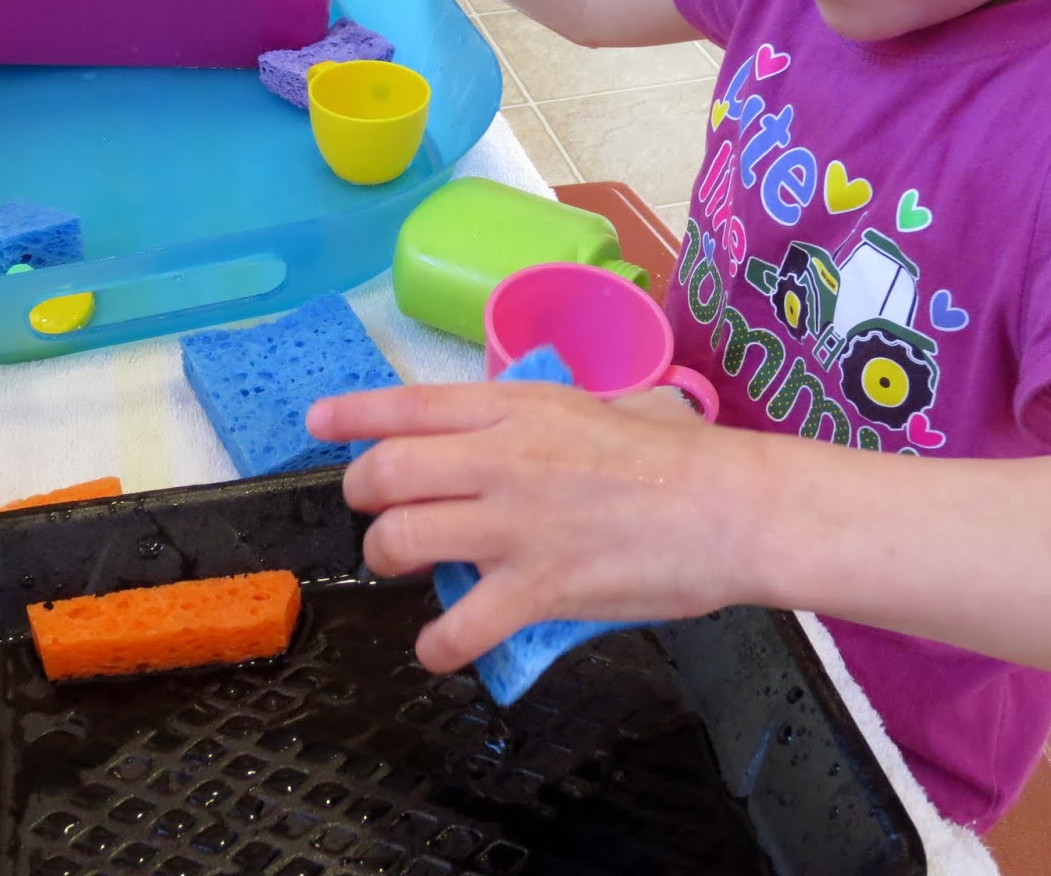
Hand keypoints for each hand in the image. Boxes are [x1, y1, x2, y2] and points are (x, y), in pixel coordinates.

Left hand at [308, 382, 755, 674]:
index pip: (412, 404)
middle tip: (378, 511)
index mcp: (520, 408)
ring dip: (388, 559)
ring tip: (405, 569)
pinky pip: (458, 625)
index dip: (354, 414)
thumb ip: (562, 414)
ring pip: (401, 540)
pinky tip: (438, 647)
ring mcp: (514, 525)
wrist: (734, 509)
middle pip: (386, 473)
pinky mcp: (537, 587)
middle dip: (364, 496)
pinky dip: (437, 644)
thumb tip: (546, 425)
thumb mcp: (616, 403)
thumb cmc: (687, 453)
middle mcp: (502, 460)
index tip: (316, 423)